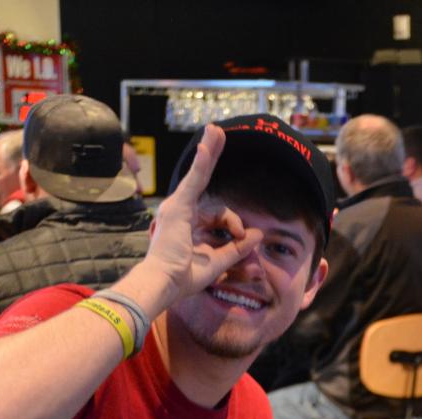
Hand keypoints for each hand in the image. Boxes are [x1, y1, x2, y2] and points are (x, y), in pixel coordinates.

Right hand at [144, 125, 263, 302]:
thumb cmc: (184, 278)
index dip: (234, 223)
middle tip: (218, 133)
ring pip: (199, 175)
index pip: (217, 213)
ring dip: (209, 152)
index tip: (243, 236)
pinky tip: (209, 144)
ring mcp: (176, 207)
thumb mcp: (219, 262)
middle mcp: (180, 212)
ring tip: (217, 131)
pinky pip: (194, 180)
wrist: (163, 284)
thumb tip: (258, 234)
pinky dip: (202, 162)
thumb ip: (238, 248)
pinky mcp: (177, 206)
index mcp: (188, 225)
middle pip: (202, 181)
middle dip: (211, 156)